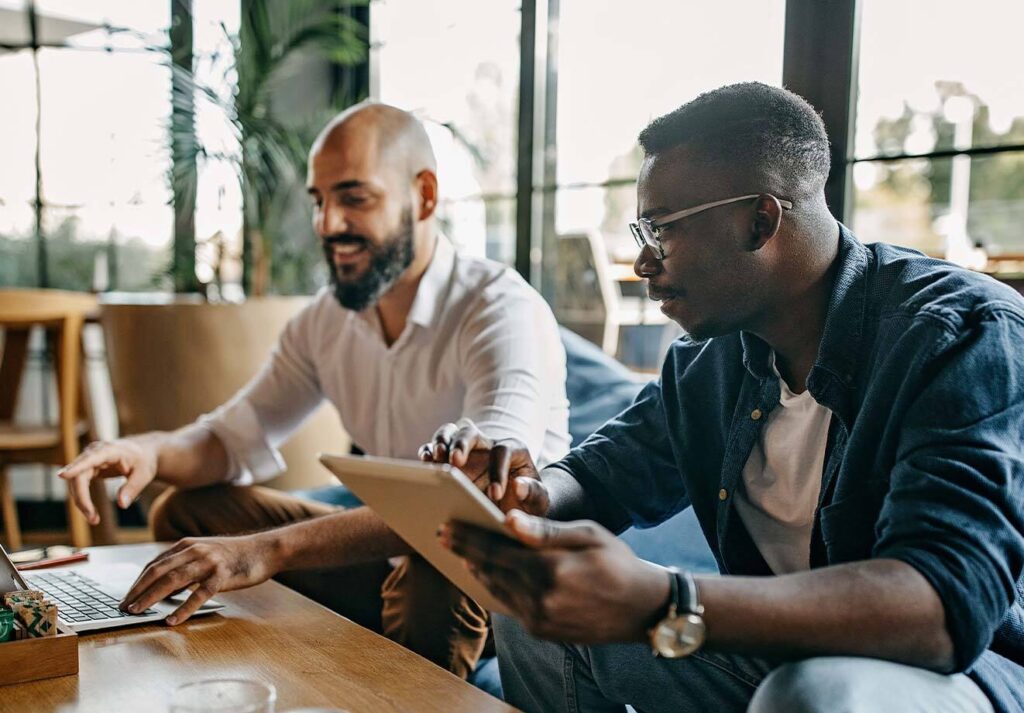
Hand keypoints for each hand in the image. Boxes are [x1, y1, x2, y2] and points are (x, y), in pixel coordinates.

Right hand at [57, 438, 157, 523]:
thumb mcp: (144, 475)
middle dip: (82, 498)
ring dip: (81, 501)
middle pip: (78, 475)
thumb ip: (133, 488)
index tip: (61, 475)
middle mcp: (94, 452)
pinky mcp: (87, 468)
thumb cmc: (144, 461)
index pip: (90, 459)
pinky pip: (79, 484)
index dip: (76, 467)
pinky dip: (82, 498)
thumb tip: (122, 504)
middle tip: (93, 519)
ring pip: (75, 482)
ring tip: (94, 519)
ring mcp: (89, 460)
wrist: (143, 452)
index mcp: (110, 450)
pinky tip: (91, 513)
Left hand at [120, 534, 277, 624]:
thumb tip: (162, 589)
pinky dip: (183, 608)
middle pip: (158, 571)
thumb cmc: (234, 555)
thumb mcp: (205, 554)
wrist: (264, 550)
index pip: (154, 564)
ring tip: (138, 611)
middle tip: (124, 607)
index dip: (138, 582)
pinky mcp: (222, 576)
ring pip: (172, 581)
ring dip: (151, 597)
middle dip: (138, 591)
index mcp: (187, 544)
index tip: (126, 597)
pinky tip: (172, 619)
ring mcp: (208, 562)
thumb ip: (184, 567)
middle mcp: (194, 550)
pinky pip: (198, 594)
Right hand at [419, 419, 548, 515]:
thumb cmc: (527, 504)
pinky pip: (435, 449)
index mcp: (514, 450)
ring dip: (441, 442)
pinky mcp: (450, 461)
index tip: (494, 495)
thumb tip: (518, 486)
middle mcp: (488, 445)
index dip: (498, 471)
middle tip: (455, 461)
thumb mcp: (539, 502)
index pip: (503, 451)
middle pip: (472, 432)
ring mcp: (467, 451)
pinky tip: (425, 464)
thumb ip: (534, 493)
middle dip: (462, 444)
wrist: (515, 508)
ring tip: (436, 458)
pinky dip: (428, 452)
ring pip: (451, 433)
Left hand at [439, 510, 669, 644]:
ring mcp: (540, 619)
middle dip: (465, 551)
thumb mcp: (587, 535)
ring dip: (477, 570)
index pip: (496, 551)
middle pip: (490, 571)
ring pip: (497, 591)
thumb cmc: (617, 562)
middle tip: (444, 536)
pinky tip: (488, 575)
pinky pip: (509, 606)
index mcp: (550, 569)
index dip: (469, 538)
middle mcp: (540, 598)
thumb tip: (509, 520)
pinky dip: (495, 589)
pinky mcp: (542, 632)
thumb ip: (545, 531)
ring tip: (461, 553)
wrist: (642, 609)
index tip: (447, 527)